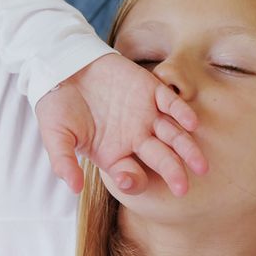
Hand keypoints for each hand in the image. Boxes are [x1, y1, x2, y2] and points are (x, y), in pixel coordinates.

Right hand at [34, 52, 208, 196]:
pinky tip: (191, 124)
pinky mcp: (152, 91)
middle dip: (172, 173)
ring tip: (200, 165)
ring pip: (173, 136)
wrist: (64, 67)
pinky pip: (171, 104)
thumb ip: (63, 161)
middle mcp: (135, 139)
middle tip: (182, 189)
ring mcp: (146, 116)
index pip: (130, 175)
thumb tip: (73, 187)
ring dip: (187, 150)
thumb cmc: (57, 105)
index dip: (131, 180)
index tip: (126, 179)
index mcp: (114, 155)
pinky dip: (182, 113)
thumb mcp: (55, 136)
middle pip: (160, 159)